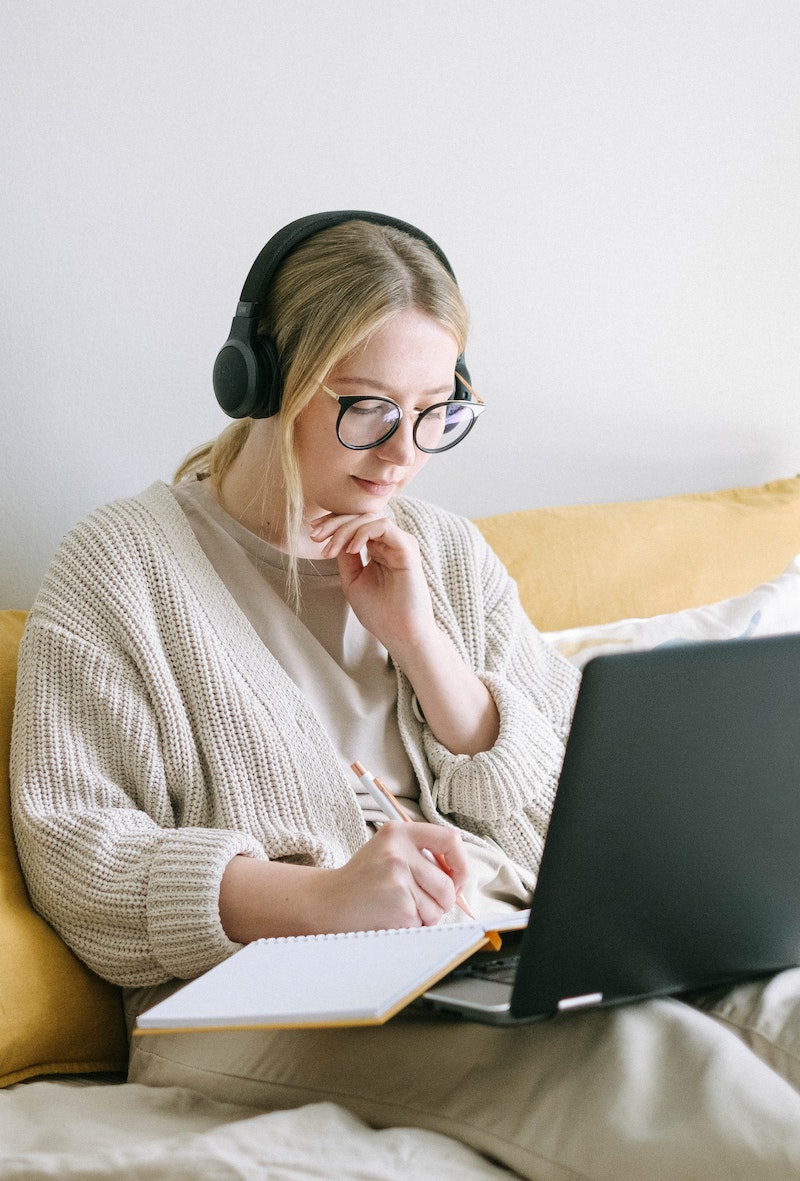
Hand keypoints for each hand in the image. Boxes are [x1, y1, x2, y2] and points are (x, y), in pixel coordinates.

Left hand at [310, 509, 499, 757]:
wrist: (400, 634)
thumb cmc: (380, 613)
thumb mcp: (353, 581)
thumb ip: (346, 558)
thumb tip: (332, 537)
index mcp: (378, 549)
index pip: (355, 525)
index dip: (332, 525)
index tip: (313, 535)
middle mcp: (390, 543)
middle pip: (360, 517)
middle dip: (334, 523)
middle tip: (315, 536)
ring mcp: (399, 544)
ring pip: (369, 518)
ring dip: (344, 529)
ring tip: (330, 548)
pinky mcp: (407, 548)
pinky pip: (383, 526)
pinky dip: (363, 532)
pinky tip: (350, 548)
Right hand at [318, 821, 470, 931]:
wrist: (328, 902)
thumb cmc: (362, 880)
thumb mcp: (388, 852)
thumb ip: (422, 856)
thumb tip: (461, 878)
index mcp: (399, 833)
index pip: (450, 839)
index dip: (461, 863)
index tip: (457, 878)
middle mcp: (399, 852)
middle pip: (448, 884)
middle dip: (442, 901)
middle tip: (419, 902)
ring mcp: (399, 879)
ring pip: (439, 907)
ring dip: (426, 916)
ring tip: (400, 908)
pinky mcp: (399, 905)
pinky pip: (424, 922)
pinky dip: (413, 926)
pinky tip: (392, 917)